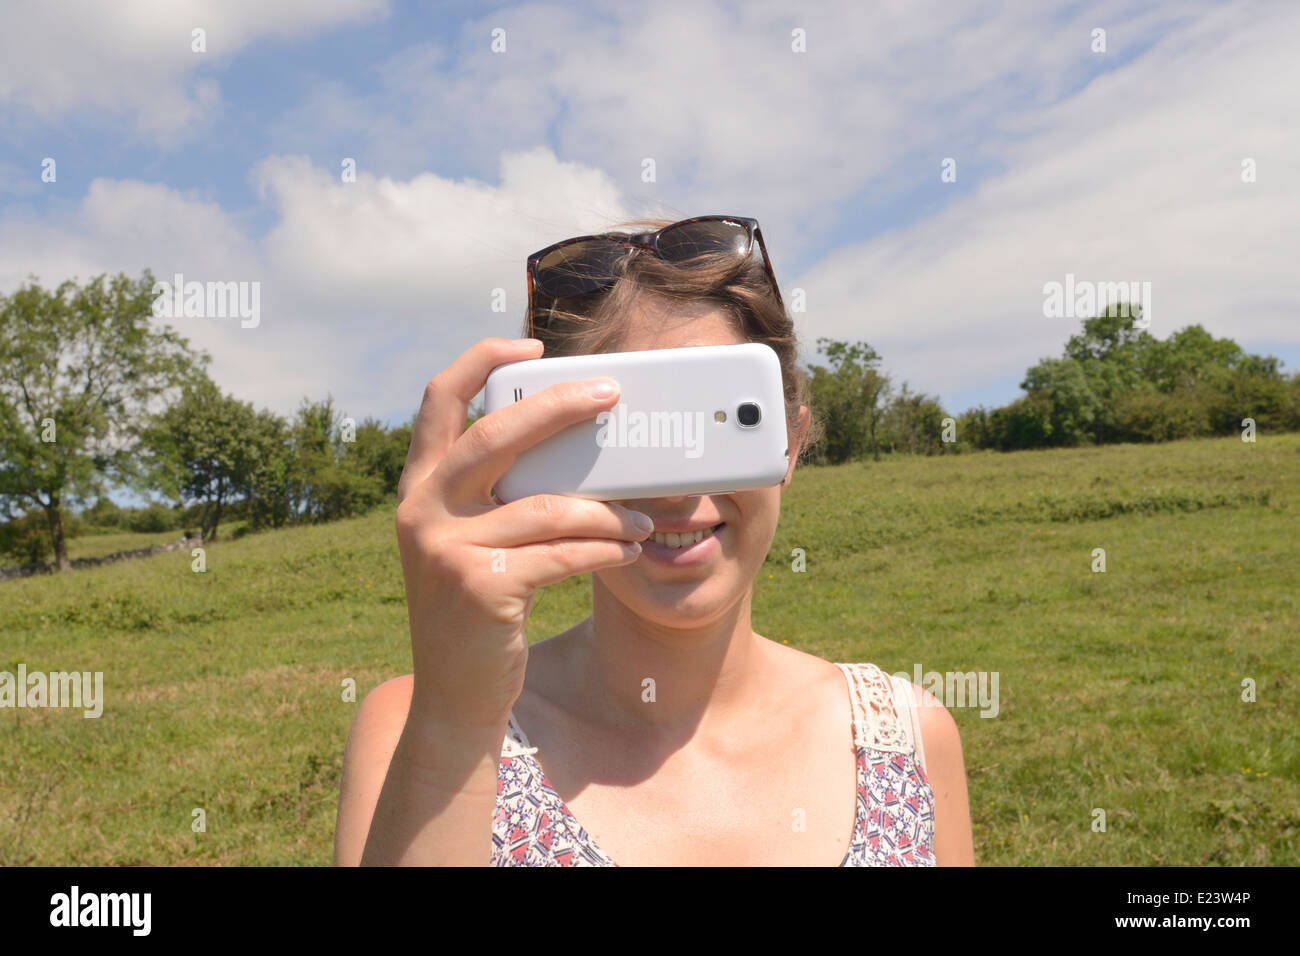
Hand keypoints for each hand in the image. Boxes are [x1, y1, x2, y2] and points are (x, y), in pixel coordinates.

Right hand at [393, 337, 652, 729]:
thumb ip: (493, 496)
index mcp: (418, 490)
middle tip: (611, 393)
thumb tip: (566, 445)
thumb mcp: (467, 543)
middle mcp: (422, 512)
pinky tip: (630, 551)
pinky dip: (606, 549)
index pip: (439, 401)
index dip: (481, 361)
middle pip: (496, 436)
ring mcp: (447, 550)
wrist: (454, 699)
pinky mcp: (481, 587)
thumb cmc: (478, 613)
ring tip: (644, 519)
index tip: (530, 344)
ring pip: (548, 506)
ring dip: (608, 510)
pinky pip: (564, 553)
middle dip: (560, 407)